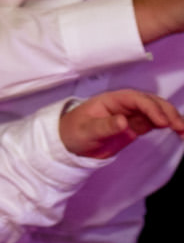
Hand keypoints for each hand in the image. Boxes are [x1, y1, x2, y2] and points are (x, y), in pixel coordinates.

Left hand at [57, 88, 183, 158]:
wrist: (70, 144)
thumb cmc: (73, 132)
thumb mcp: (85, 131)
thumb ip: (104, 126)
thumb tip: (123, 121)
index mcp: (111, 100)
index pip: (136, 99)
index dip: (151, 108)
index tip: (162, 121)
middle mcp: (124, 105)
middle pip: (151, 102)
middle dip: (167, 112)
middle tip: (179, 127)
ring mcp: (132, 115)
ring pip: (157, 112)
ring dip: (172, 118)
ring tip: (183, 131)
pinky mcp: (136, 126)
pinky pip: (156, 122)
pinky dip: (169, 126)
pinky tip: (179, 133)